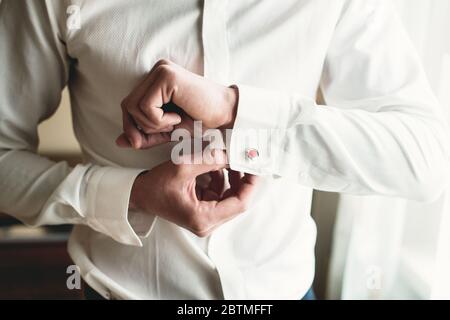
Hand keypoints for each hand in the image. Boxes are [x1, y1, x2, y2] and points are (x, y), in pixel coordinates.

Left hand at [116, 59, 237, 148]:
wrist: (226, 116)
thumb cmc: (200, 121)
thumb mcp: (167, 131)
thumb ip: (145, 135)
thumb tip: (119, 142)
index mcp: (156, 79)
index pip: (128, 104)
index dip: (132, 126)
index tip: (145, 140)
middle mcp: (157, 70)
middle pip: (127, 104)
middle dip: (139, 127)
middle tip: (165, 131)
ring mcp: (162, 71)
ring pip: (134, 106)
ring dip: (152, 124)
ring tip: (174, 123)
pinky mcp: (167, 76)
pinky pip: (146, 106)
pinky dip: (159, 120)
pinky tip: (177, 118)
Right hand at [129, 152, 256, 236]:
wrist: (139, 194)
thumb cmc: (156, 185)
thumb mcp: (182, 167)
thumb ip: (208, 159)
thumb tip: (231, 153)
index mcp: (204, 218)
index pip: (240, 203)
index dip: (252, 183)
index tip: (255, 165)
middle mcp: (207, 222)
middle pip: (238, 200)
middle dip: (244, 178)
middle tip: (246, 158)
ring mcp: (206, 218)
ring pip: (230, 196)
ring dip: (234, 177)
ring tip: (232, 157)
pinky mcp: (203, 210)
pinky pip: (221, 194)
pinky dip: (222, 179)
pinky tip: (217, 165)